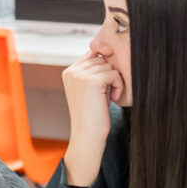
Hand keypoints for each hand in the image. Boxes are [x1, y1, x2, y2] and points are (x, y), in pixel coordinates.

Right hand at [61, 51, 124, 187]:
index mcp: (68, 72)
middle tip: (103, 96)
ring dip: (113, 82)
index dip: (102, 70)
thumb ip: (92, 71)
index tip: (101, 89)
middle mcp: (71, 71)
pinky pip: (114, 74)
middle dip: (107, 76)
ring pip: (109, 66)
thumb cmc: (92, 115)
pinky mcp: (92, 81)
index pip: (92, 56)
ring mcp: (80, 75)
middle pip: (102, 59)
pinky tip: (112, 99)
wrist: (88, 135)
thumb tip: (106, 52)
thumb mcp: (88, 89)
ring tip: (106, 98)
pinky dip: (118, 86)